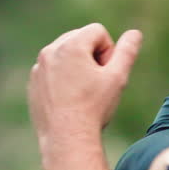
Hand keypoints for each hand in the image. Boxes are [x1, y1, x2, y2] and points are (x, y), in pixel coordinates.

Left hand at [28, 23, 141, 143]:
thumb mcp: (117, 77)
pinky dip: (62, 78)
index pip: (98, 32)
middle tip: (96, 83)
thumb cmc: (94, 107)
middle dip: (91, 55)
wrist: (66, 138)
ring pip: (65, 54)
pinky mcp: (33, 82)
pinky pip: (52, 69)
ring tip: (82, 92)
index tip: (105, 73)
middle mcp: (51, 51)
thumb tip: (135, 33)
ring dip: (77, 66)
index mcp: (71, 45)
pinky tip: (69, 99)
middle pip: (80, 39)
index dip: (108, 51)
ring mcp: (39, 67)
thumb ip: (127, 51)